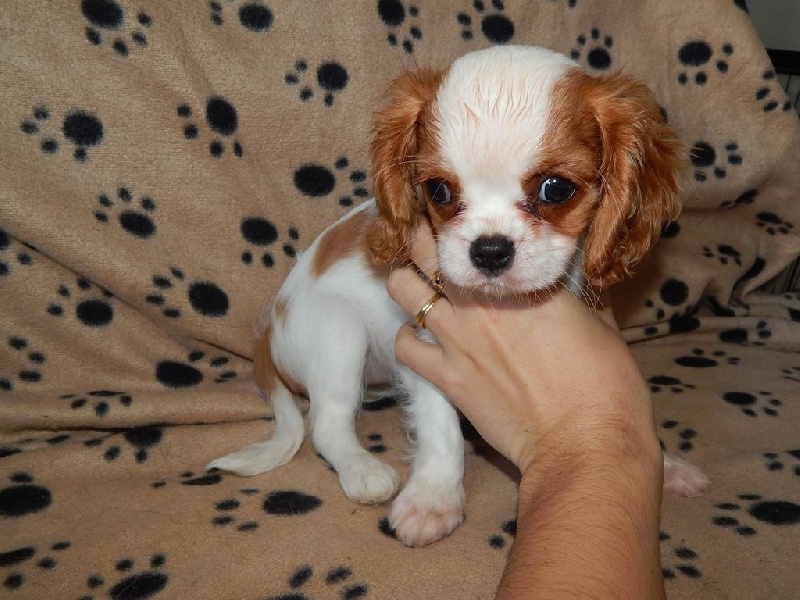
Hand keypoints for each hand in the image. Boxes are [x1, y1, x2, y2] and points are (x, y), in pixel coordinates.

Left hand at [387, 223, 657, 472]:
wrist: (586, 443)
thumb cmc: (606, 387)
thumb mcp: (604, 329)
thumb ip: (585, 302)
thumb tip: (585, 293)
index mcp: (526, 281)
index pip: (483, 238)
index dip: (469, 227)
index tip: (468, 225)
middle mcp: (482, 299)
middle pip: (429, 247)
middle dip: (425, 237)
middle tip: (431, 241)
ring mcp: (457, 337)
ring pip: (402, 288)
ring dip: (407, 282)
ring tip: (418, 286)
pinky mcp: (446, 377)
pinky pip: (404, 347)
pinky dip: (407, 339)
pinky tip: (420, 340)